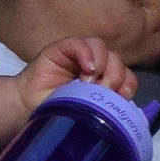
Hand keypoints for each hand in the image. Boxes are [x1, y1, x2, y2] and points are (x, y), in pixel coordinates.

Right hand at [14, 37, 135, 122]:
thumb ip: (107, 111)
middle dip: (115, 76)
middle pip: (116, 60)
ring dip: (102, 64)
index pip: (127, 76)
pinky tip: (85, 68)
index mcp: (103, 82)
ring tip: (89, 82)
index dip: (128, 84)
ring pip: (101, 47)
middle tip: (102, 92)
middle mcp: (93, 66)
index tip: (122, 98)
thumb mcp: (87, 116)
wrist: (27, 110)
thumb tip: (132, 118)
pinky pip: (80, 43)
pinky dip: (86, 53)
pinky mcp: (61, 49)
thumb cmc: (57, 114)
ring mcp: (78, 56)